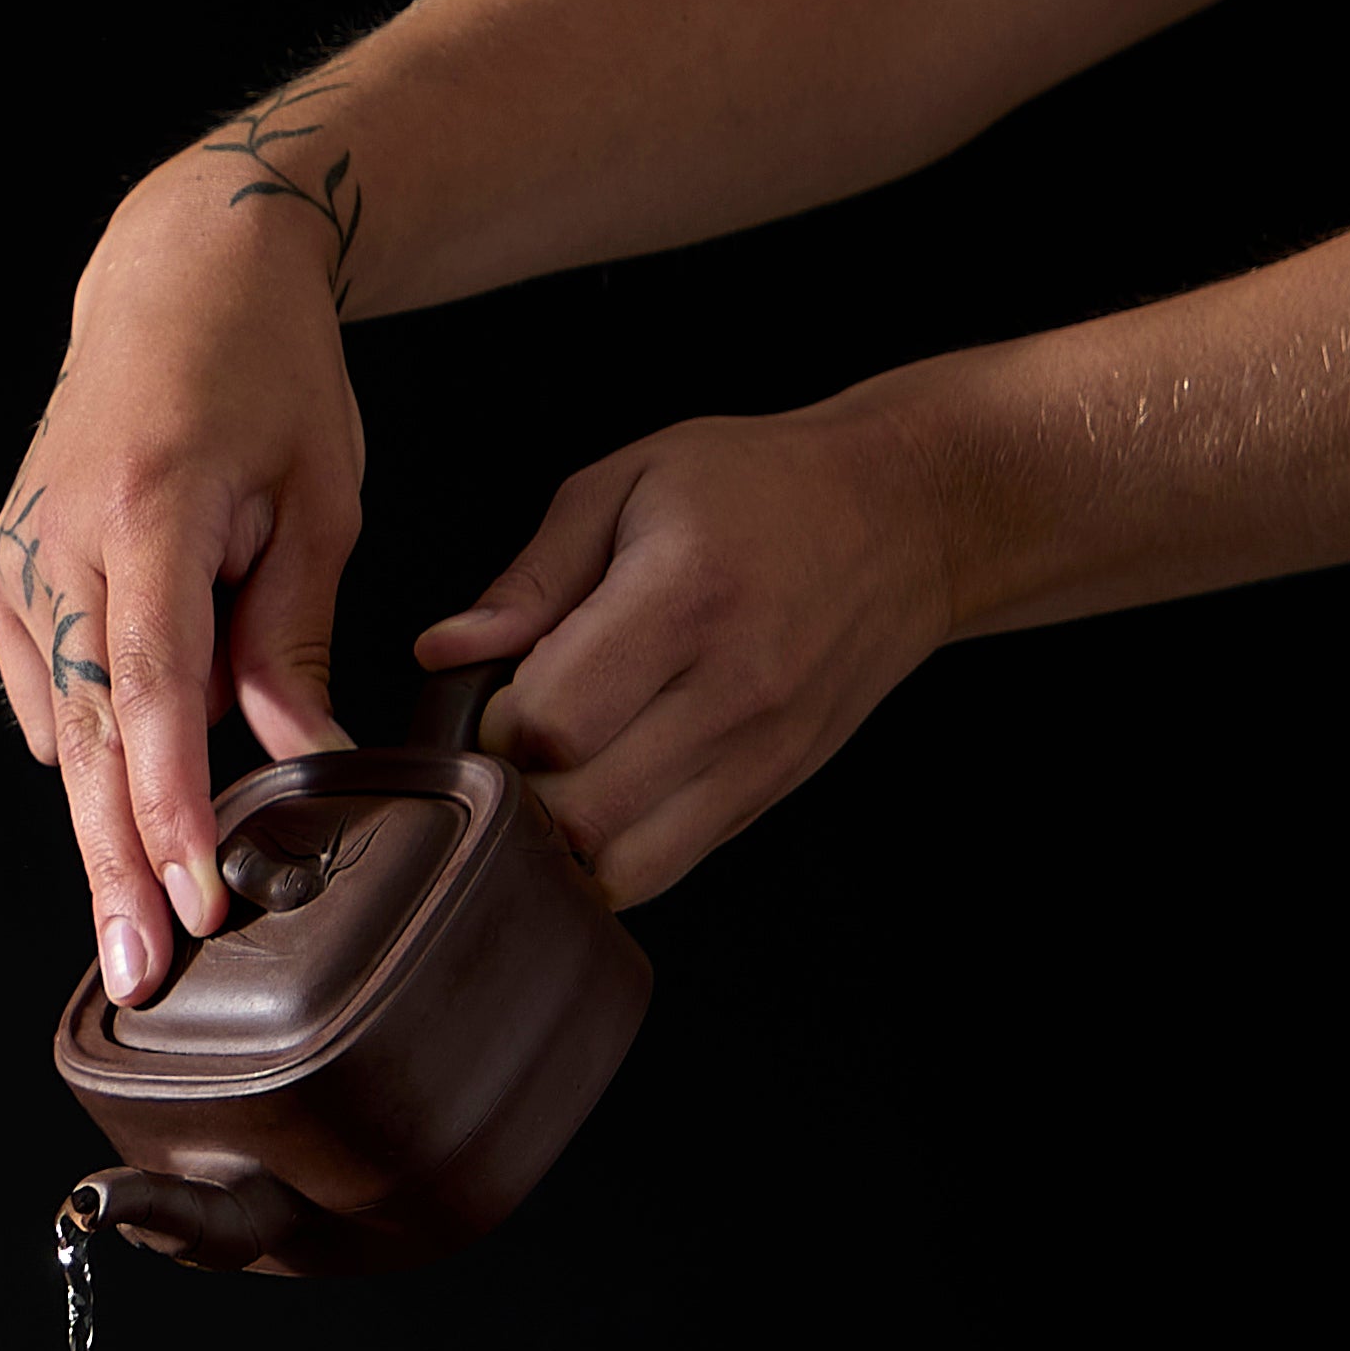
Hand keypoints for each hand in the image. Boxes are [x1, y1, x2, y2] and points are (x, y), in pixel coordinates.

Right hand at [0, 173, 367, 1004]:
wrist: (178, 278)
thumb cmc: (264, 374)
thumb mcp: (319, 500)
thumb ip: (293, 640)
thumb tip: (304, 763)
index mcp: (149, 509)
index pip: (157, 688)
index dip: (171, 804)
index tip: (194, 896)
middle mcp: (62, 539)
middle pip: (84, 735)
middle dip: (113, 863)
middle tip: (138, 971)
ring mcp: (19, 559)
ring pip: (57, 729)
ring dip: (99, 825)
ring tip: (136, 926)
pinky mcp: (5, 576)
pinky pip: (43, 694)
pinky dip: (84, 755)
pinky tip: (123, 806)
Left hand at [412, 389, 956, 902]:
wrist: (907, 517)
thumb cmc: (756, 487)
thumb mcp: (627, 484)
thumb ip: (530, 578)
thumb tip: (442, 652)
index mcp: (685, 597)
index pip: (554, 722)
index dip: (497, 723)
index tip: (498, 693)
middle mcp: (733, 688)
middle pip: (580, 808)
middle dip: (518, 786)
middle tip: (518, 738)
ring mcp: (763, 750)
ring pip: (622, 860)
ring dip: (561, 835)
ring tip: (557, 770)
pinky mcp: (775, 786)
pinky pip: (668, 865)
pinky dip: (611, 852)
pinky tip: (602, 791)